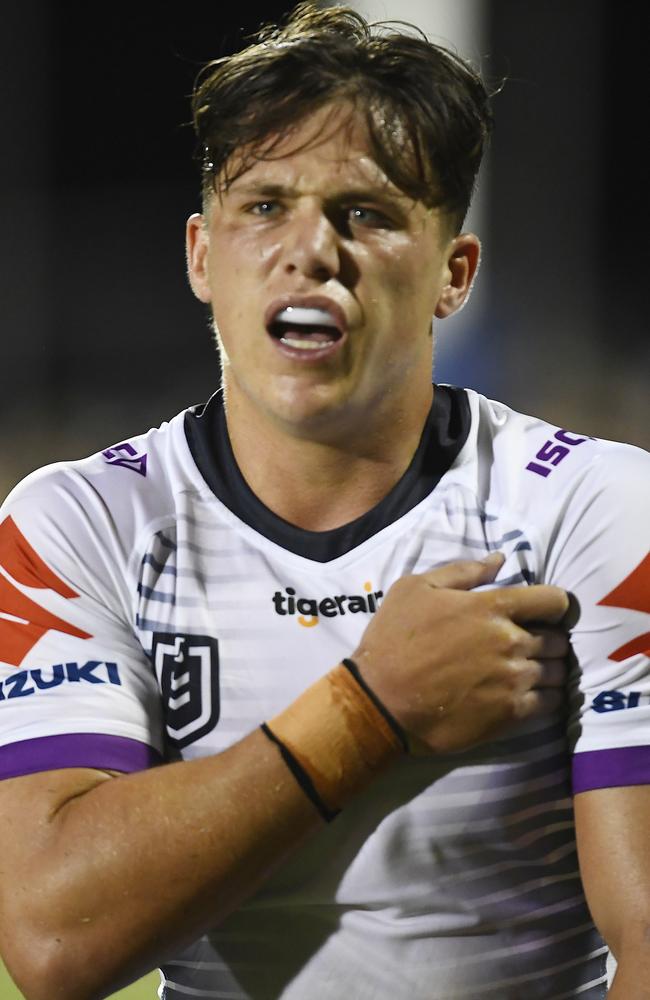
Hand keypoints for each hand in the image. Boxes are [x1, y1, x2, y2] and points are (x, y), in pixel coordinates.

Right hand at [351, 554, 571, 753]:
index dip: (555, 605)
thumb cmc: (393, 639)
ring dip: (549, 669)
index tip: (546, 613)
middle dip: (549, 639)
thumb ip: (462, 571)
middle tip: (529, 645)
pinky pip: (551, 703)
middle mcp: (510, 641)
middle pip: (558, 639)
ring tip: (530, 671)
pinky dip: (547, 697)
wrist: (380, 700)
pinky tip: (529, 695)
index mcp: (491, 607)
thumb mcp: (415, 588)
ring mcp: (513, 679)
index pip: (553, 600)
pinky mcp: (511, 714)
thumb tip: (499, 560)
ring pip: (558, 672)